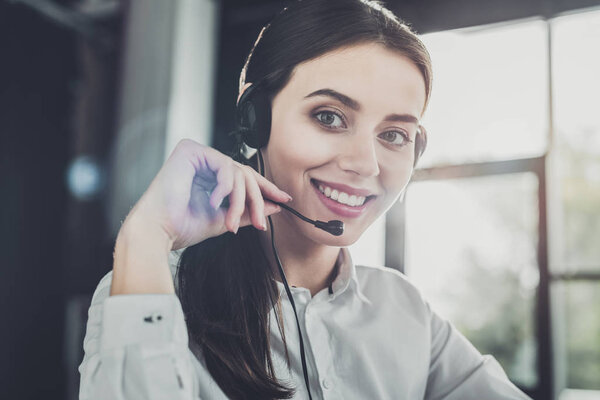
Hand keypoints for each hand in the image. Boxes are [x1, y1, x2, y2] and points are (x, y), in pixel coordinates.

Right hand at [126, 139, 290, 249]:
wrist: (159, 230)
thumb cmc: (183, 226)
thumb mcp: (225, 220)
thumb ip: (248, 211)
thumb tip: (274, 206)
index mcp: (210, 176)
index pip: (244, 177)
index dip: (265, 188)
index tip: (284, 199)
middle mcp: (204, 162)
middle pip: (244, 173)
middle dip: (256, 199)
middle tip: (260, 223)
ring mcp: (197, 154)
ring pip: (237, 171)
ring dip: (239, 200)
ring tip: (232, 222)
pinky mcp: (190, 150)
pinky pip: (223, 164)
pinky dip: (224, 187)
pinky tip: (214, 202)